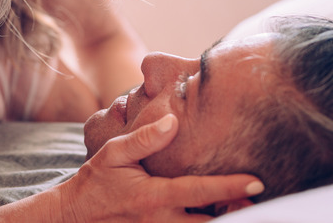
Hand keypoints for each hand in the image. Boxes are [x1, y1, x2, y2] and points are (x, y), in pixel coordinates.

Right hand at [58, 114, 262, 221]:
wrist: (74, 216)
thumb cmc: (96, 180)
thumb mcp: (114, 153)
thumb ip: (144, 138)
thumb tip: (172, 120)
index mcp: (154, 196)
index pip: (200, 192)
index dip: (231, 187)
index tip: (257, 182)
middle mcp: (161, 221)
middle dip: (237, 214)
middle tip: (258, 200)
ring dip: (224, 221)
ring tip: (244, 207)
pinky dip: (205, 222)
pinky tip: (218, 213)